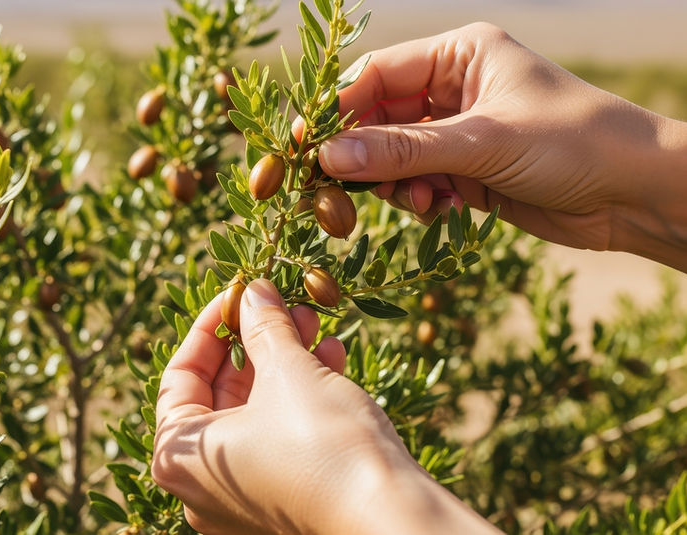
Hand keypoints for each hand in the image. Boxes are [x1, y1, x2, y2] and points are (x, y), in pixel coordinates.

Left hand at [152, 278, 499, 534]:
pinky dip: (300, 397)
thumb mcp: (287, 371)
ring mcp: (242, 499)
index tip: (240, 293)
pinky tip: (331, 356)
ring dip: (284, 361)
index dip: (211, 325)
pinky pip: (279, 438)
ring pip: (256, 413)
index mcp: (179, 457)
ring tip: (312, 320)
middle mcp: (201, 486)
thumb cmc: (322, 445)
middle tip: (281, 303)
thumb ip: (262, 325)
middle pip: (220, 394)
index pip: (179, 375)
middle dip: (256, 341)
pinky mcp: (282, 502)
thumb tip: (254, 292)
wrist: (388, 515)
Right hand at [317, 23, 686, 270]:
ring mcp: (460, 131)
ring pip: (394, 157)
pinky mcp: (468, 171)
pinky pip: (418, 183)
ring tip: (426, 201)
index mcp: (461, 54)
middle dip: (367, 156)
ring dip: (397, 184)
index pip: (376, 75)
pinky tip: (446, 210)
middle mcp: (455, 88)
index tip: (307, 146)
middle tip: (346, 190)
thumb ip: (403, 150)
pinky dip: (421, 199)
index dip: (339, 110)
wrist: (636, 194)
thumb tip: (329, 157)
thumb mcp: (483, 142)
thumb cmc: (572, 144)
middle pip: (379, 119)